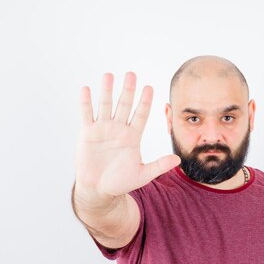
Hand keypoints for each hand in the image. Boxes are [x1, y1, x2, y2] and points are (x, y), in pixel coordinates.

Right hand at [74, 72, 180, 197]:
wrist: (99, 189)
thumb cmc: (120, 182)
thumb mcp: (142, 175)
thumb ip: (159, 166)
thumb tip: (177, 160)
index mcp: (133, 136)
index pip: (141, 115)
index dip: (145, 102)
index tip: (149, 88)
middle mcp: (118, 129)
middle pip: (124, 105)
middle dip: (128, 90)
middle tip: (131, 74)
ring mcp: (103, 129)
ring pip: (106, 105)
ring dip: (107, 91)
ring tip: (109, 75)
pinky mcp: (87, 133)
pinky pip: (87, 115)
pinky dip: (86, 102)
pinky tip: (86, 89)